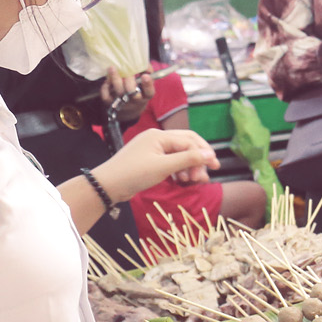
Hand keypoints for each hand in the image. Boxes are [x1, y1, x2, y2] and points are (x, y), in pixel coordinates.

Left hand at [97, 128, 216, 199]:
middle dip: (198, 159)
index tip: (215, 168)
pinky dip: (179, 169)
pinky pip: (170, 161)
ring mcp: (152, 149)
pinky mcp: (149, 159)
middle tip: (205, 176)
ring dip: (189, 166)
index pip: (190, 141)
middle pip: (187, 144)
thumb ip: (188, 159)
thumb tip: (210, 154)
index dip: (204, 154)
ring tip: (193, 181)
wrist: (107, 185)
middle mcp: (157, 138)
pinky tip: (182, 180)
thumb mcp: (164, 167)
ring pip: (179, 154)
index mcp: (160, 135)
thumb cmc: (134, 174)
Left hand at [100, 69, 153, 106]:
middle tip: (125, 70)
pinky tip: (108, 80)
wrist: (129, 108)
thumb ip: (148, 74)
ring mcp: (122, 102)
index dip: (147, 84)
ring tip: (112, 68)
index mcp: (145, 96)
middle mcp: (135, 101)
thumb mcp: (147, 85)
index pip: (149, 92)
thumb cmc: (139, 92)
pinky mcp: (111, 103)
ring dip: (115, 79)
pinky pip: (106, 95)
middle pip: (131, 92)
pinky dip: (106, 86)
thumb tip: (144, 63)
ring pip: (118, 92)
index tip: (145, 76)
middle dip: (128, 80)